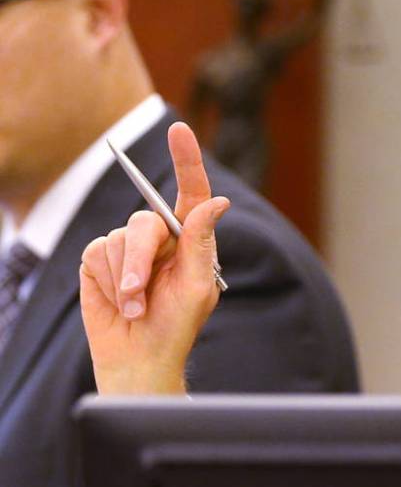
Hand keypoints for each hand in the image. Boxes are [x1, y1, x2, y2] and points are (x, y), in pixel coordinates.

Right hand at [80, 122, 229, 393]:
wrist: (139, 357)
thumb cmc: (176, 326)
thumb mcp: (197, 286)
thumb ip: (200, 242)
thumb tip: (218, 201)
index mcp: (189, 241)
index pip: (189, 193)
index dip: (186, 160)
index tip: (180, 129)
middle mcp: (159, 239)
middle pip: (145, 219)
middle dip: (141, 258)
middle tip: (140, 292)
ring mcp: (127, 248)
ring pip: (119, 238)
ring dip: (124, 276)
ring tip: (135, 306)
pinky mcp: (98, 260)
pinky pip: (96, 252)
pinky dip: (106, 280)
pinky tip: (117, 302)